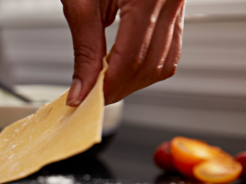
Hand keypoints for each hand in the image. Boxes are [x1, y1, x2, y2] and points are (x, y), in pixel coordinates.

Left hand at [62, 0, 185, 105]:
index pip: (131, 56)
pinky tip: (122, 69)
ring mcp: (177, 4)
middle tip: (91, 95)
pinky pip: (168, 50)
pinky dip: (145, 66)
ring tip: (104, 84)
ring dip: (132, 81)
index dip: (108, 84)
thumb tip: (81, 89)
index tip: (86, 99)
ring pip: (162, 62)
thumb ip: (84, 49)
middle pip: (148, 63)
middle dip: (118, 87)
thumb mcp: (81, 3)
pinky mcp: (175, 9)